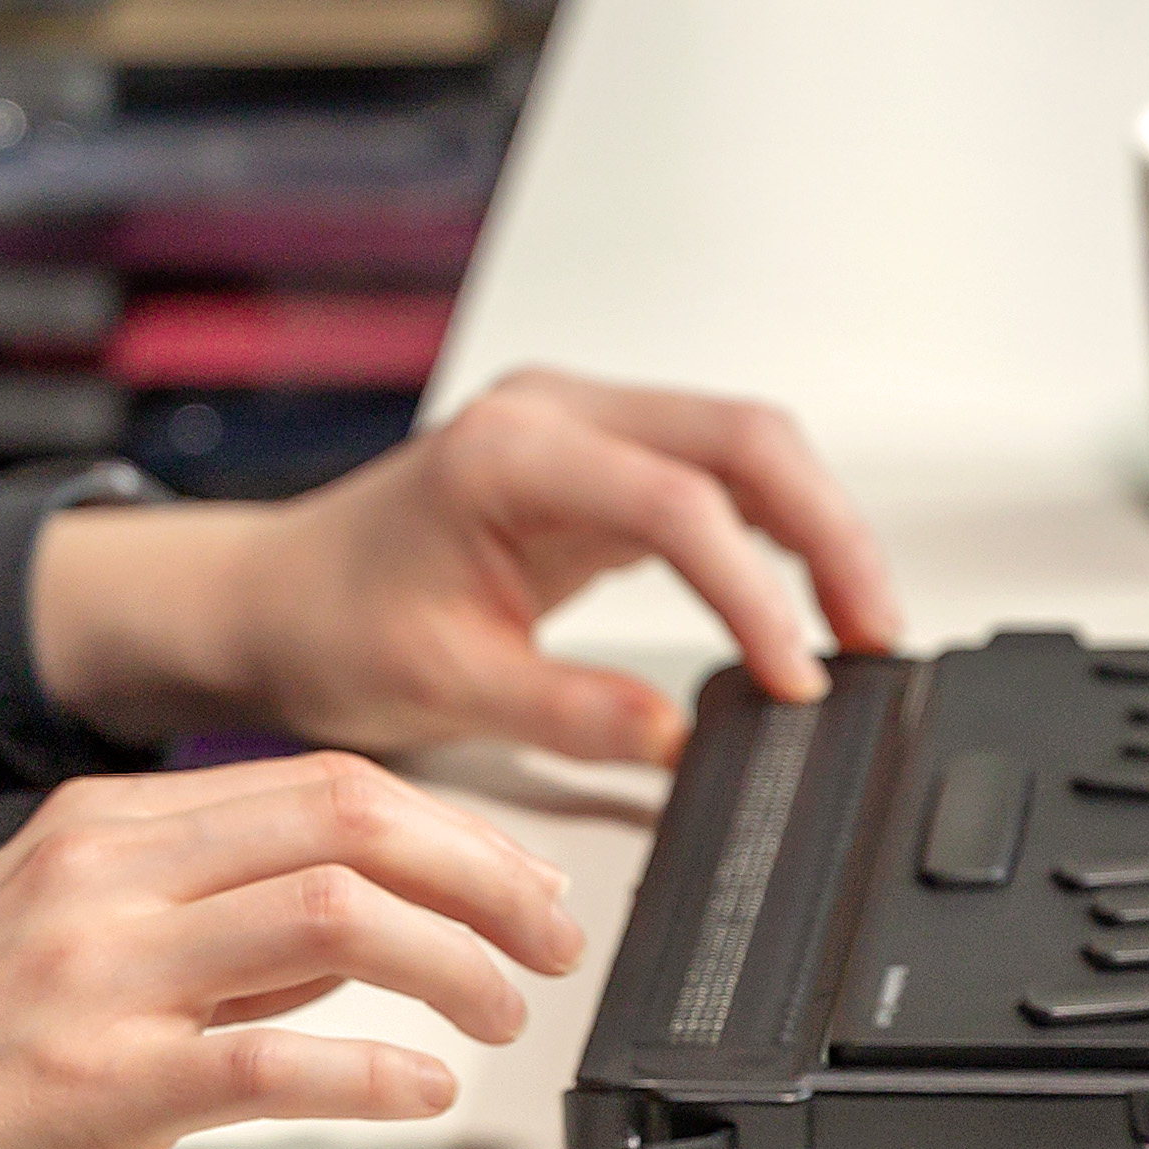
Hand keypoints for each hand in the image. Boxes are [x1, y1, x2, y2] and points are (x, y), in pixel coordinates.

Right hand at [0, 753, 578, 1148]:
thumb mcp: (61, 950)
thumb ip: (204, 933)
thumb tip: (348, 940)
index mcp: (101, 826)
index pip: (325, 780)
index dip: (455, 826)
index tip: (523, 877)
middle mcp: (103, 874)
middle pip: (353, 817)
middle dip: (488, 872)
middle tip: (553, 938)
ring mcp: (95, 976)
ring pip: (336, 917)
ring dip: (458, 961)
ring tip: (505, 1014)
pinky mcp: (88, 1087)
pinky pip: (273, 1059)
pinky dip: (376, 1071)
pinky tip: (420, 1094)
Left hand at [29, 367, 903, 770]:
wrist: (274, 596)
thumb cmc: (332, 623)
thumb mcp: (443, 686)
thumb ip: (568, 711)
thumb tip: (676, 736)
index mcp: (509, 453)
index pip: (675, 501)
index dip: (754, 589)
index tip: (793, 676)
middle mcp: (554, 412)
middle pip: (742, 437)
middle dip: (828, 533)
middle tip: (874, 636)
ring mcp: (581, 422)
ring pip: (744, 443)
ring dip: (815, 527)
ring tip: (859, 627)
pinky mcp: (598, 454)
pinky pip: (716, 470)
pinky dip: (775, 528)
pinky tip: (804, 596)